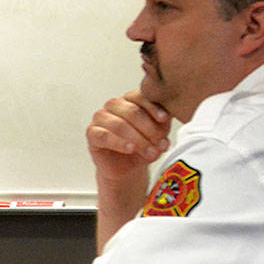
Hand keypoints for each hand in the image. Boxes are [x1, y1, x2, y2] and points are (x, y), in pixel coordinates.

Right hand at [86, 90, 172, 248]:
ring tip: (150, 152)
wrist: (127, 168)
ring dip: (137, 139)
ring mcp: (101, 118)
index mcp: (130, 100)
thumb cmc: (143, 146)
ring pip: (118, 124)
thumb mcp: (158, 133)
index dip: (153, 107)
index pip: (140, 96)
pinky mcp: (92, 133)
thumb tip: (171, 117)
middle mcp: (114, 106)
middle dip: (148, 129)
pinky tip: (130, 149)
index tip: (164, 120)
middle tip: (159, 143)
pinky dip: (119, 142)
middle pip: (130, 111)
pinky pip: (103, 135)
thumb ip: (163, 124)